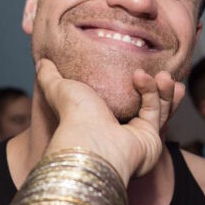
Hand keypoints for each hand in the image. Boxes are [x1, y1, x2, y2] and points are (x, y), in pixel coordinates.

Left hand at [35, 58, 184, 183]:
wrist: (91, 142)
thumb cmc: (73, 117)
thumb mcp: (59, 88)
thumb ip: (50, 76)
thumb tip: (41, 61)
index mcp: (98, 117)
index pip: (119, 97)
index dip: (129, 82)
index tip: (136, 65)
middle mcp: (118, 129)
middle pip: (143, 103)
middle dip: (153, 85)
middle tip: (157, 69)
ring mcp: (136, 137)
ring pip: (156, 108)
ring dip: (160, 88)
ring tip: (163, 74)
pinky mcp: (149, 140)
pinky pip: (158, 113)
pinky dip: (158, 94)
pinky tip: (153, 78)